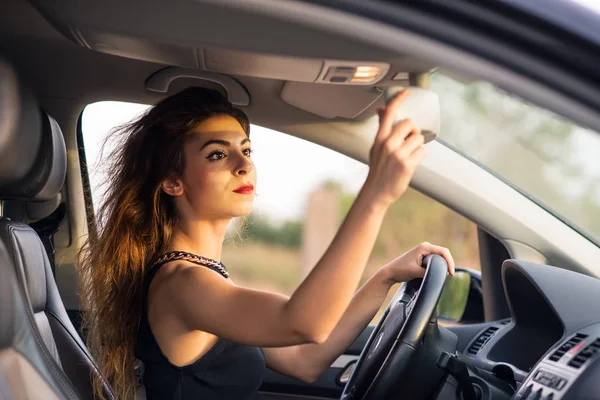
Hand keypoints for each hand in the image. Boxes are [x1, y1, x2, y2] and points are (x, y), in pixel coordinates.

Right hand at [363, 89, 426, 207]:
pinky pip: (422, 151)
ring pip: (419, 138)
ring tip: (409, 155)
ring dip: (417, 145)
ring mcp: (398, 154)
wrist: (376, 192)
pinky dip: (420, 156)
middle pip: (410, 123)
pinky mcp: (407, 164)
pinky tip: (412, 162)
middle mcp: (388, 144)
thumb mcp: (375, 147)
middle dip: (414, 130)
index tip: (406, 91)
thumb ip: (381, 129)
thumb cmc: (378, 169)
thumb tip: (381, 110)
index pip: (389, 113)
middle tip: (410, 140)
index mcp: (380, 138)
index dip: (398, 99)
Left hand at [381, 242, 454, 283]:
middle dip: (448, 263)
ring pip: (440, 257)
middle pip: (443, 253)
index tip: (451, 273)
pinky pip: (435, 259)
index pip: (443, 251)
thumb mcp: (416, 272)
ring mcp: (424, 251)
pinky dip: (439, 265)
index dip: (450, 262)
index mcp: (424, 247)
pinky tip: (440, 272)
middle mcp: (425, 247)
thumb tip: (441, 274)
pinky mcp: (422, 257)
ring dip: (444, 264)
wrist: (390, 272)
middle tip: (450, 275)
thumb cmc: (401, 270)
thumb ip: (429, 272)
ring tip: (446, 274)